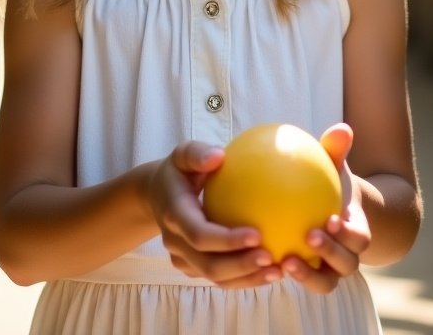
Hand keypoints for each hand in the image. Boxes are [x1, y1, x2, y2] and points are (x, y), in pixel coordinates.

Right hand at [147, 141, 283, 288]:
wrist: (155, 195)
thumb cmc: (177, 171)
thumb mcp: (182, 154)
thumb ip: (197, 153)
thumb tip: (219, 155)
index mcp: (174, 214)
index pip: (200, 234)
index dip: (226, 240)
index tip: (257, 234)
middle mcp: (176, 242)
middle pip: (208, 265)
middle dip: (241, 266)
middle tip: (271, 258)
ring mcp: (182, 258)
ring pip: (214, 278)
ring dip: (246, 279)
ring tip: (277, 272)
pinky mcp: (192, 267)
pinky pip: (218, 278)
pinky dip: (243, 279)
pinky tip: (269, 272)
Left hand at [280, 123, 371, 293]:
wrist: (330, 210)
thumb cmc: (329, 183)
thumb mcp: (334, 166)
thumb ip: (336, 150)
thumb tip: (341, 128)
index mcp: (356, 231)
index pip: (360, 237)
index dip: (349, 233)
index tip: (331, 219)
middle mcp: (347, 256)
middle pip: (346, 265)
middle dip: (331, 254)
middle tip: (309, 237)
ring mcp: (329, 271)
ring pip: (324, 282)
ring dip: (307, 275)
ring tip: (283, 261)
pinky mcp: (307, 277)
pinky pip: (297, 280)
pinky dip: (283, 275)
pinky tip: (259, 261)